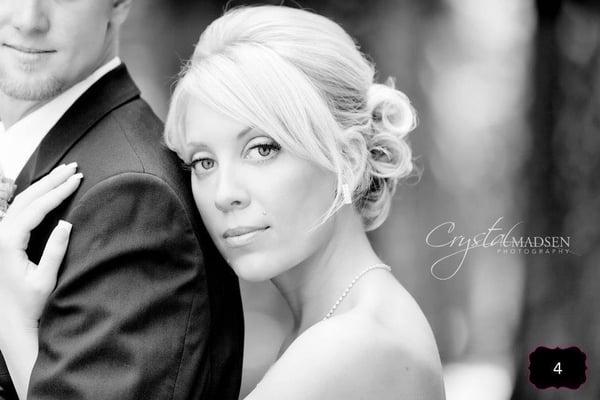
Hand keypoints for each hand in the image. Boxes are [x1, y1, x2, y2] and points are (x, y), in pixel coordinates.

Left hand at [0, 163, 81, 328]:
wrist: (10, 322)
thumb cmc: (29, 304)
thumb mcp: (45, 280)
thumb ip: (55, 251)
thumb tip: (67, 223)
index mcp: (8, 243)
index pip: (36, 208)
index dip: (58, 192)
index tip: (77, 180)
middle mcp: (0, 236)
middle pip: (27, 199)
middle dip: (51, 181)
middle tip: (73, 168)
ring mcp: (0, 237)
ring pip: (22, 202)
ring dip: (44, 186)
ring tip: (64, 174)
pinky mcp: (4, 241)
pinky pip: (19, 211)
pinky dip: (35, 197)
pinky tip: (47, 191)